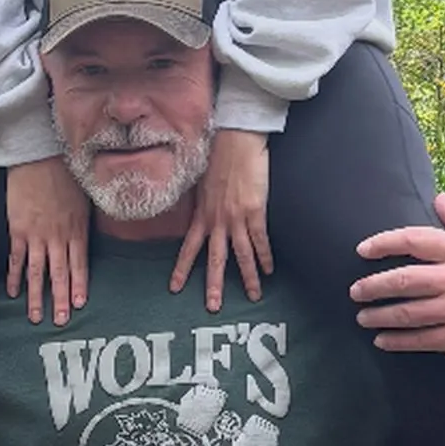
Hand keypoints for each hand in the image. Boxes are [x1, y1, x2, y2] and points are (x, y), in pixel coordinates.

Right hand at [6, 154, 90, 325]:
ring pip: (36, 272)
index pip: (80, 264)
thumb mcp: (85, 198)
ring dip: (36, 297)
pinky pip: (15, 259)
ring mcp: (36, 235)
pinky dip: (13, 277)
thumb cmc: (64, 172)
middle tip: (60, 321)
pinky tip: (12, 293)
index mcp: (76, 229)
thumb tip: (88, 238)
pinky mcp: (17, 230)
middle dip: (60, 300)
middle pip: (59, 274)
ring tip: (35, 317)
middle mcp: (57, 236)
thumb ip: (86, 222)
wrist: (38, 155)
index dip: (79, 286)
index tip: (79, 305)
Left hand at [167, 126, 272, 309]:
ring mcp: (236, 217)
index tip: (174, 288)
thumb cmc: (219, 154)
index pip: (188, 247)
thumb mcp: (201, 182)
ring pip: (240, 255)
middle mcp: (217, 220)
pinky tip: (269, 270)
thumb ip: (202, 201)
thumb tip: (201, 210)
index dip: (182, 268)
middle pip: (214, 259)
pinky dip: (265, 256)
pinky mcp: (255, 211)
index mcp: (202, 213)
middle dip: (213, 284)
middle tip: (212, 307)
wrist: (236, 138)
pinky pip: (260, 240)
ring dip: (246, 277)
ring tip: (252, 296)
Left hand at [350, 194, 444, 355]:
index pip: (415, 240)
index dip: (384, 243)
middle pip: (404, 279)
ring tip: (362, 316)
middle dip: (373, 285)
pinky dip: (396, 340)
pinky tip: (381, 339)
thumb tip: (439, 196)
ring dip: (378, 315)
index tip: (362, 250)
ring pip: (407, 312)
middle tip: (355, 290)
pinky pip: (419, 339)